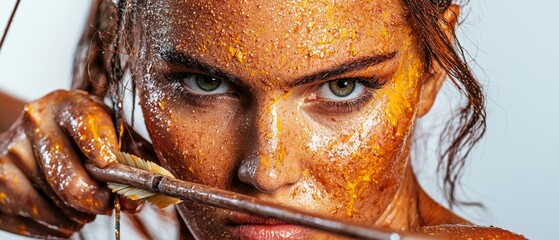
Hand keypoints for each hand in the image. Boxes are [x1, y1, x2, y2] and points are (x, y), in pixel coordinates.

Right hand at [0, 90, 144, 237]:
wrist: (40, 134)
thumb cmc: (86, 135)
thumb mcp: (113, 132)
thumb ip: (133, 161)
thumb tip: (139, 199)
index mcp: (67, 105)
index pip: (84, 125)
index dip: (99, 148)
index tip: (109, 166)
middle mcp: (34, 125)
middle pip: (68, 180)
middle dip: (98, 200)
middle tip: (109, 203)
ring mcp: (9, 153)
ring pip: (54, 206)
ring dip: (80, 216)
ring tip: (87, 206)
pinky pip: (35, 222)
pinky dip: (58, 226)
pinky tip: (66, 214)